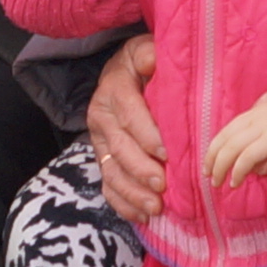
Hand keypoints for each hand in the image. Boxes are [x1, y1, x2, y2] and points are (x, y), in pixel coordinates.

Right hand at [84, 33, 164, 225]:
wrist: (122, 74)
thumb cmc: (143, 64)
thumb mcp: (146, 50)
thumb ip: (151, 53)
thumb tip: (154, 60)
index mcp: (113, 89)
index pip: (129, 113)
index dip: (146, 133)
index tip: (166, 152)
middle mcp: (101, 117)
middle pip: (119, 148)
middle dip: (141, 169)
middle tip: (163, 185)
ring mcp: (101, 143)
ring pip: (112, 171)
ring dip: (133, 192)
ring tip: (155, 207)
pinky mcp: (104, 160)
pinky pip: (109, 186)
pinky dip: (124, 204)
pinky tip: (143, 216)